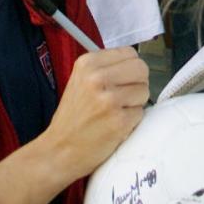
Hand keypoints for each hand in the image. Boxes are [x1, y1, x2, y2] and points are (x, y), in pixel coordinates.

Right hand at [43, 47, 149, 184]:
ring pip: (144, 91)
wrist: (59, 150)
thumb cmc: (73, 116)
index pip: (130, 53)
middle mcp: (97, 77)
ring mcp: (109, 99)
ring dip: (135, 103)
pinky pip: (141, 113)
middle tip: (124, 97)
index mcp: (88, 63)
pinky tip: (116, 125)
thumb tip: (136, 65)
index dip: (131, 68)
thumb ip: (105, 69)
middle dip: (138, 83)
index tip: (123, 80)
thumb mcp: (80, 81)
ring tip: (116, 112)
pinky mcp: (119, 121)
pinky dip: (133, 120)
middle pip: (141, 69)